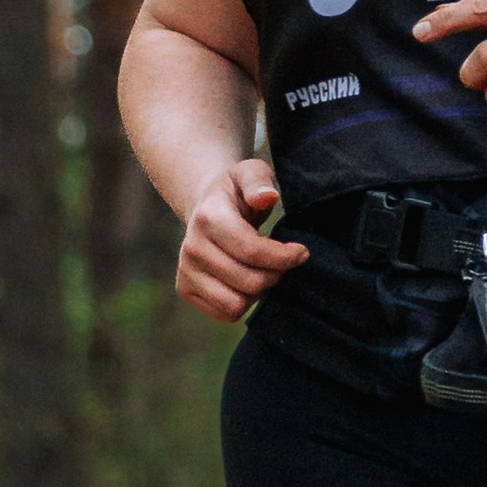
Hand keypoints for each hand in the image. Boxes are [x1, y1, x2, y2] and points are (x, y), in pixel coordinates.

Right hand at [177, 160, 306, 319]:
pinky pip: (225, 313)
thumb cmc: (235, 192)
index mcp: (208, 218)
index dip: (284, 257)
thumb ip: (259, 182)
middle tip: (282, 262)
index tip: (302, 252)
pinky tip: (246, 282)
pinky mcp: (185, 289)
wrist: (205, 208)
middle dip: (276, 274)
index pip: (253, 252)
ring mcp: (185, 271)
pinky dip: (244, 303)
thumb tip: (267, 197)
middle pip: (250, 282)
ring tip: (263, 271)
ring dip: (259, 292)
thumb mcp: (249, 173)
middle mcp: (192, 248)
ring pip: (236, 304)